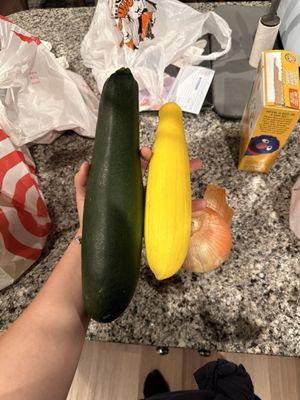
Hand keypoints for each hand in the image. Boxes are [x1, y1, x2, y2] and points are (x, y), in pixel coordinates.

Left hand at [74, 147, 205, 231]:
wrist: (96, 240)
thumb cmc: (92, 216)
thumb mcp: (85, 196)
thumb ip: (83, 180)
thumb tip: (86, 165)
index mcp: (128, 182)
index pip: (141, 165)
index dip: (146, 156)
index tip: (148, 153)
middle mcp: (142, 191)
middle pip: (163, 174)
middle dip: (179, 165)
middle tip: (192, 160)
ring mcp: (150, 205)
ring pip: (172, 192)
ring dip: (188, 183)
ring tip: (201, 176)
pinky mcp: (154, 219)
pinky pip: (174, 214)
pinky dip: (188, 209)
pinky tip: (200, 205)